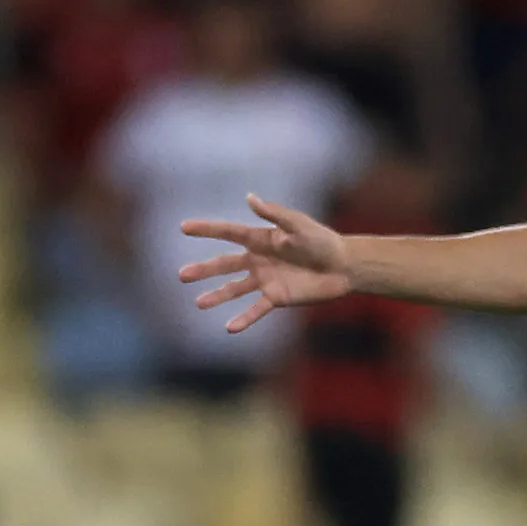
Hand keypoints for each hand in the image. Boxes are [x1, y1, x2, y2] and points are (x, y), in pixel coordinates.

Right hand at [179, 196, 354, 329]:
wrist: (345, 266)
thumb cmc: (322, 241)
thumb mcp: (298, 225)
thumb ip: (274, 214)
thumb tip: (249, 197)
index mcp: (260, 239)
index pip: (228, 233)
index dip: (206, 229)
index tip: (183, 228)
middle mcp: (258, 259)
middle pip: (225, 264)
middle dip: (204, 269)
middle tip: (182, 275)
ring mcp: (266, 279)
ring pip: (235, 289)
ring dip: (217, 296)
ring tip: (198, 303)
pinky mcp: (278, 297)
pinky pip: (257, 309)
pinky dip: (244, 318)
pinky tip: (229, 328)